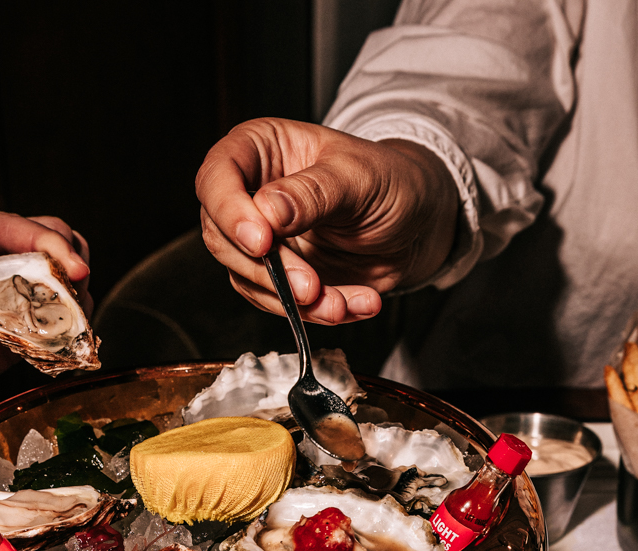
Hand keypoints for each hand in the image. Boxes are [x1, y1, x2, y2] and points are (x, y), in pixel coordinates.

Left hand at [0, 202, 91, 453]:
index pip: (6, 227)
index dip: (45, 243)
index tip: (73, 267)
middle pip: (45, 241)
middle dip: (68, 267)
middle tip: (77, 301)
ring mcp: (0, 292)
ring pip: (56, 280)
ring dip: (73, 301)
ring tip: (74, 328)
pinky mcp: (12, 330)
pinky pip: (52, 323)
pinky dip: (67, 333)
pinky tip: (66, 348)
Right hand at [196, 119, 459, 324]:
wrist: (419, 221)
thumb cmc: (390, 180)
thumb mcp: (357, 177)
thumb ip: (312, 193)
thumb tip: (266, 210)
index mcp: (261, 150)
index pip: (217, 178)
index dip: (230, 212)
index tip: (262, 241)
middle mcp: (253, 196)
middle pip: (223, 238)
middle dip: (267, 271)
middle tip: (309, 285)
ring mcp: (266, 242)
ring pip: (248, 280)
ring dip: (293, 301)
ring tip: (339, 302)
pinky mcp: (283, 278)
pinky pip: (281, 304)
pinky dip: (317, 313)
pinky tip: (353, 304)